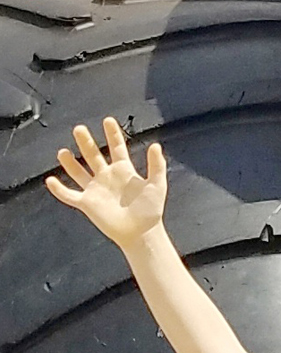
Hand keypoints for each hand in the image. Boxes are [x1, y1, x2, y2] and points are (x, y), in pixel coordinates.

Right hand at [45, 117, 166, 250]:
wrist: (142, 232)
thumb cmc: (151, 210)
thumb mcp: (157, 185)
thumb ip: (157, 165)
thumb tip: (155, 145)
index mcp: (124, 171)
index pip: (117, 148)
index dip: (113, 134)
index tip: (108, 120)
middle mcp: (107, 177)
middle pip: (93, 155)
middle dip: (86, 142)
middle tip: (79, 128)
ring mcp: (95, 189)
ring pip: (78, 172)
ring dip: (69, 162)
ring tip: (63, 151)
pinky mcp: (87, 203)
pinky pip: (69, 195)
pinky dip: (58, 189)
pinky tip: (50, 180)